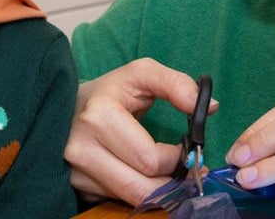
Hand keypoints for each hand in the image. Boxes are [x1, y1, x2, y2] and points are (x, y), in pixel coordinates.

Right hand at [64, 58, 216, 204]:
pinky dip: (138, 192)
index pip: (150, 159)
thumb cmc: (108, 91)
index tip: (186, 148)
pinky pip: (118, 200)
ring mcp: (76, 172)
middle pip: (142, 188)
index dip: (177, 158)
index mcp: (99, 117)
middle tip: (187, 170)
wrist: (64, 106)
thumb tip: (209, 107)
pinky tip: (146, 178)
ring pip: (132, 199)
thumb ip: (176, 84)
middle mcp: (82, 149)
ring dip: (159, 192)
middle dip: (173, 182)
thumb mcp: (140, 74)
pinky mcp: (77, 187)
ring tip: (172, 175)